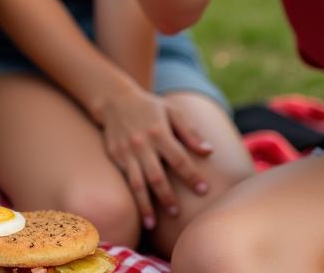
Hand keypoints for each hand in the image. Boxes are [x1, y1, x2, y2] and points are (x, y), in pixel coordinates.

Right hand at [98, 80, 212, 228]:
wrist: (115, 99)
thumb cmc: (149, 107)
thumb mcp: (171, 112)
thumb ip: (190, 132)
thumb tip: (209, 151)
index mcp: (159, 132)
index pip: (178, 158)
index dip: (191, 175)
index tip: (203, 190)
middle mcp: (142, 143)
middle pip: (157, 175)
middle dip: (167, 197)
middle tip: (177, 214)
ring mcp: (127, 151)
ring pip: (137, 183)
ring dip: (145, 205)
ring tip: (152, 225)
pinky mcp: (116, 155)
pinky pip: (126, 179)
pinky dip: (133, 197)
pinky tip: (140, 212)